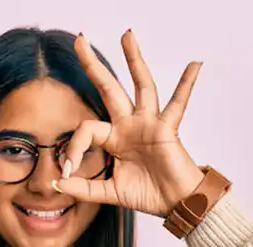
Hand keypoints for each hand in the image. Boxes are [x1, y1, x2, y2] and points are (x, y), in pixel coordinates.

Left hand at [52, 30, 204, 217]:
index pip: (86, 129)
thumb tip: (57, 184)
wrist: (175, 204)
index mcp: (114, 138)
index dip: (73, 148)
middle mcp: (129, 125)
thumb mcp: (109, 192)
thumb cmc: (148, 194)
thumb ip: (84, 188)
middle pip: (109, 88)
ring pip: (141, 86)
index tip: (67, 171)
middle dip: (93, 66)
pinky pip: (177, 104)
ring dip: (134, 60)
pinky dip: (187, 84)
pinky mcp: (166, 129)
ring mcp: (148, 124)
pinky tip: (194, 64)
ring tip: (127, 36)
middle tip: (79, 40)